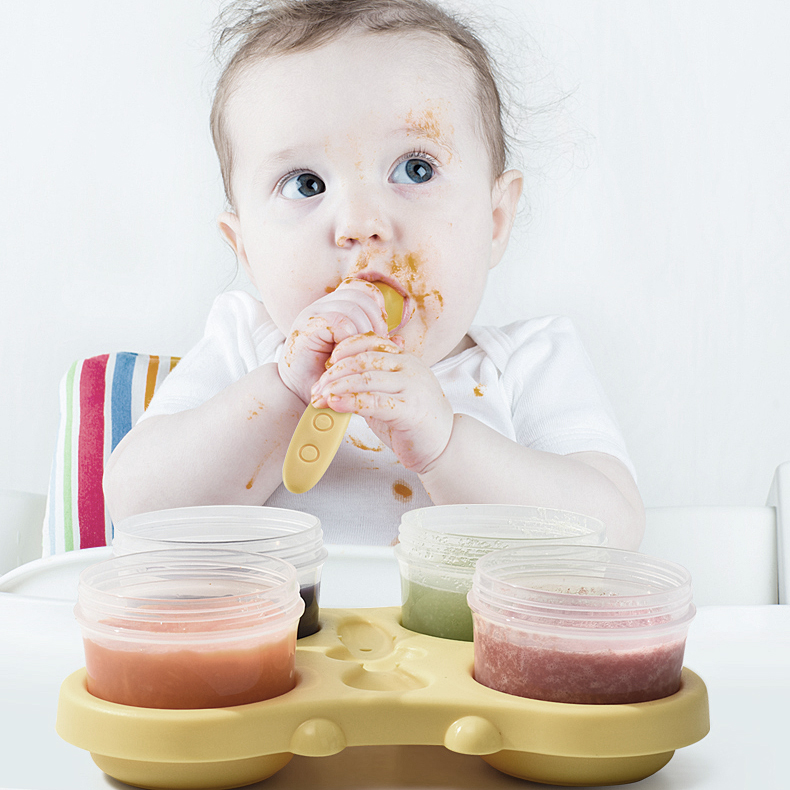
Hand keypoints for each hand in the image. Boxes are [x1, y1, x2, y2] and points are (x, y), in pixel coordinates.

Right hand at [278, 279, 387, 403]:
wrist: (297, 393)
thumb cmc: (327, 377)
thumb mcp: (357, 358)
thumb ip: (375, 346)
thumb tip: (401, 340)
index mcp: (335, 306)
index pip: (364, 290)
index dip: (378, 309)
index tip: (380, 334)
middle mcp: (323, 305)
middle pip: (362, 296)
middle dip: (375, 322)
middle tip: (372, 346)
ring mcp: (312, 312)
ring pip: (353, 308)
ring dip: (362, 333)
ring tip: (357, 353)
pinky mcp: (306, 326)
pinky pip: (339, 321)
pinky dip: (348, 339)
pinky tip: (343, 356)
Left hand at [309, 332, 453, 473]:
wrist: (444, 446)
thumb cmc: (415, 422)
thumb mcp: (392, 395)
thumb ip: (371, 384)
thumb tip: (337, 379)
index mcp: (407, 359)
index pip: (371, 342)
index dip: (346, 349)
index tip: (328, 363)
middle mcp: (411, 368)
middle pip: (363, 360)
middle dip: (335, 372)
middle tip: (318, 387)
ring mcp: (412, 387)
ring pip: (366, 378)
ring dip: (337, 387)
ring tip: (321, 396)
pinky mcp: (410, 410)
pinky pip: (372, 401)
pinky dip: (349, 401)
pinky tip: (334, 404)